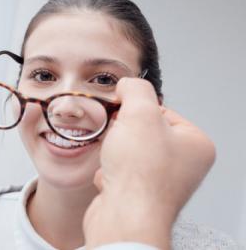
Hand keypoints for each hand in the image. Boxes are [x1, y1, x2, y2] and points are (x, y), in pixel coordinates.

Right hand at [83, 78, 214, 248]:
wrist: (124, 216)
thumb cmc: (140, 174)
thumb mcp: (140, 113)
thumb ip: (135, 90)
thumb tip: (127, 86)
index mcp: (194, 144)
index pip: (161, 110)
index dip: (136, 110)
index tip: (123, 113)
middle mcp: (182, 165)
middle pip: (142, 130)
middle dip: (122, 132)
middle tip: (118, 137)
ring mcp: (160, 181)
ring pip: (127, 150)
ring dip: (113, 151)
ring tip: (114, 160)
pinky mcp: (138, 194)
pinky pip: (118, 171)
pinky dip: (108, 171)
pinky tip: (111, 178)